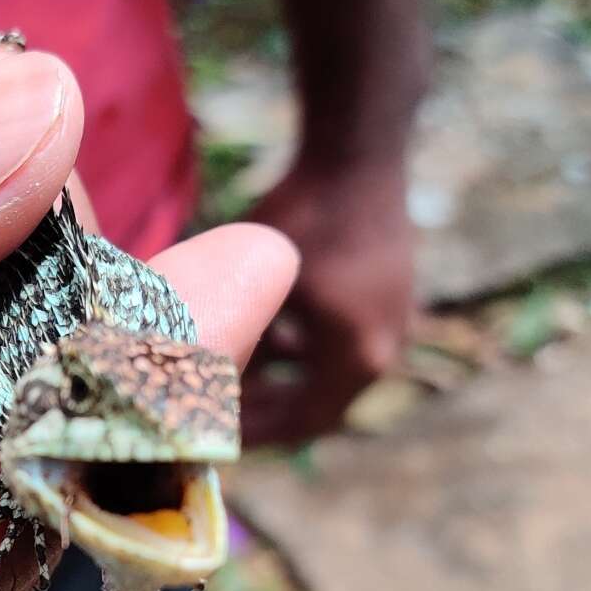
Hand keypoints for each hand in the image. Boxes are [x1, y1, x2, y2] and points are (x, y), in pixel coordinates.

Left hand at [240, 160, 414, 445]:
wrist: (358, 152)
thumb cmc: (304, 216)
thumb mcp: (260, 284)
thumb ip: (239, 339)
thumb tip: (196, 385)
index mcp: (358, 357)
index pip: (304, 423)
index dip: (256, 435)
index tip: (216, 437)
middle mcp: (386, 349)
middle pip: (320, 405)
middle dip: (268, 411)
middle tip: (220, 414)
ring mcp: (394, 323)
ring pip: (331, 373)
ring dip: (286, 379)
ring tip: (237, 376)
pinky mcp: (390, 297)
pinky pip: (344, 343)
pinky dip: (308, 349)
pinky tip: (273, 331)